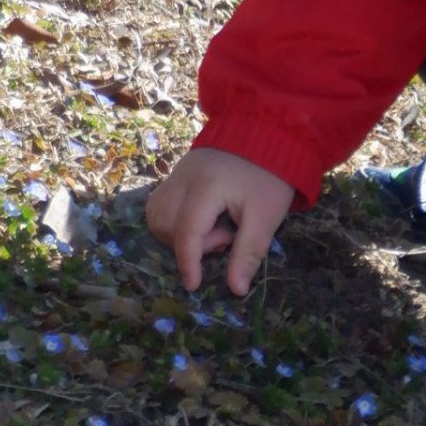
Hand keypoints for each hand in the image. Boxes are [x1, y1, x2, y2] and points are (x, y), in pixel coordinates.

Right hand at [146, 148, 295, 295]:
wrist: (267, 135)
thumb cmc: (270, 177)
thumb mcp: (266, 217)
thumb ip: (249, 253)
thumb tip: (236, 290)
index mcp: (205, 186)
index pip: (186, 231)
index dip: (188, 262)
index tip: (194, 284)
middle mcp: (182, 178)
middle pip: (164, 225)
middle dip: (191, 243)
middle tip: (226, 237)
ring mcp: (175, 174)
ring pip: (156, 216)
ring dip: (178, 234)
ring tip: (215, 228)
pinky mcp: (175, 174)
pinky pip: (159, 205)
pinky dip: (172, 221)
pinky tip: (201, 221)